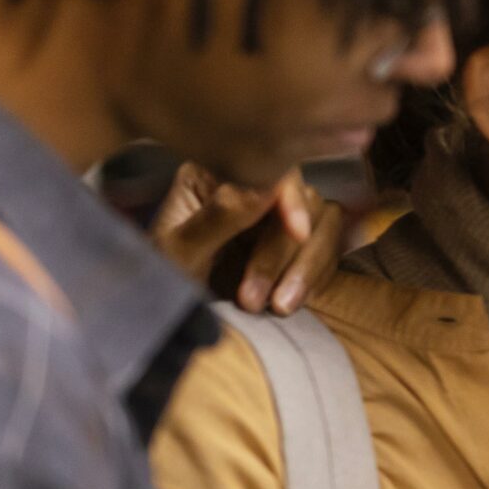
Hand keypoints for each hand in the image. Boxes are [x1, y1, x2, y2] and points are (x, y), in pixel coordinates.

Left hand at [150, 162, 343, 314]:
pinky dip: (315, 280)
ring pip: (325, 227)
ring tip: (277, 308)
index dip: (292, 199)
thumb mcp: (181, 252)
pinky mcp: (296, 248)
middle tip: (253, 299)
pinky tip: (287, 304)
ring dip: (306, 271)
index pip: (274, 170)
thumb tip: (266, 185)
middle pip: (305, 202)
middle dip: (285, 255)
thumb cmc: (160, 280)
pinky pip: (328, 254)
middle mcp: (255, 189)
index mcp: (218, 176)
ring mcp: (278, 218)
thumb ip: (221, 216)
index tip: (297, 232)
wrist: (165, 318)